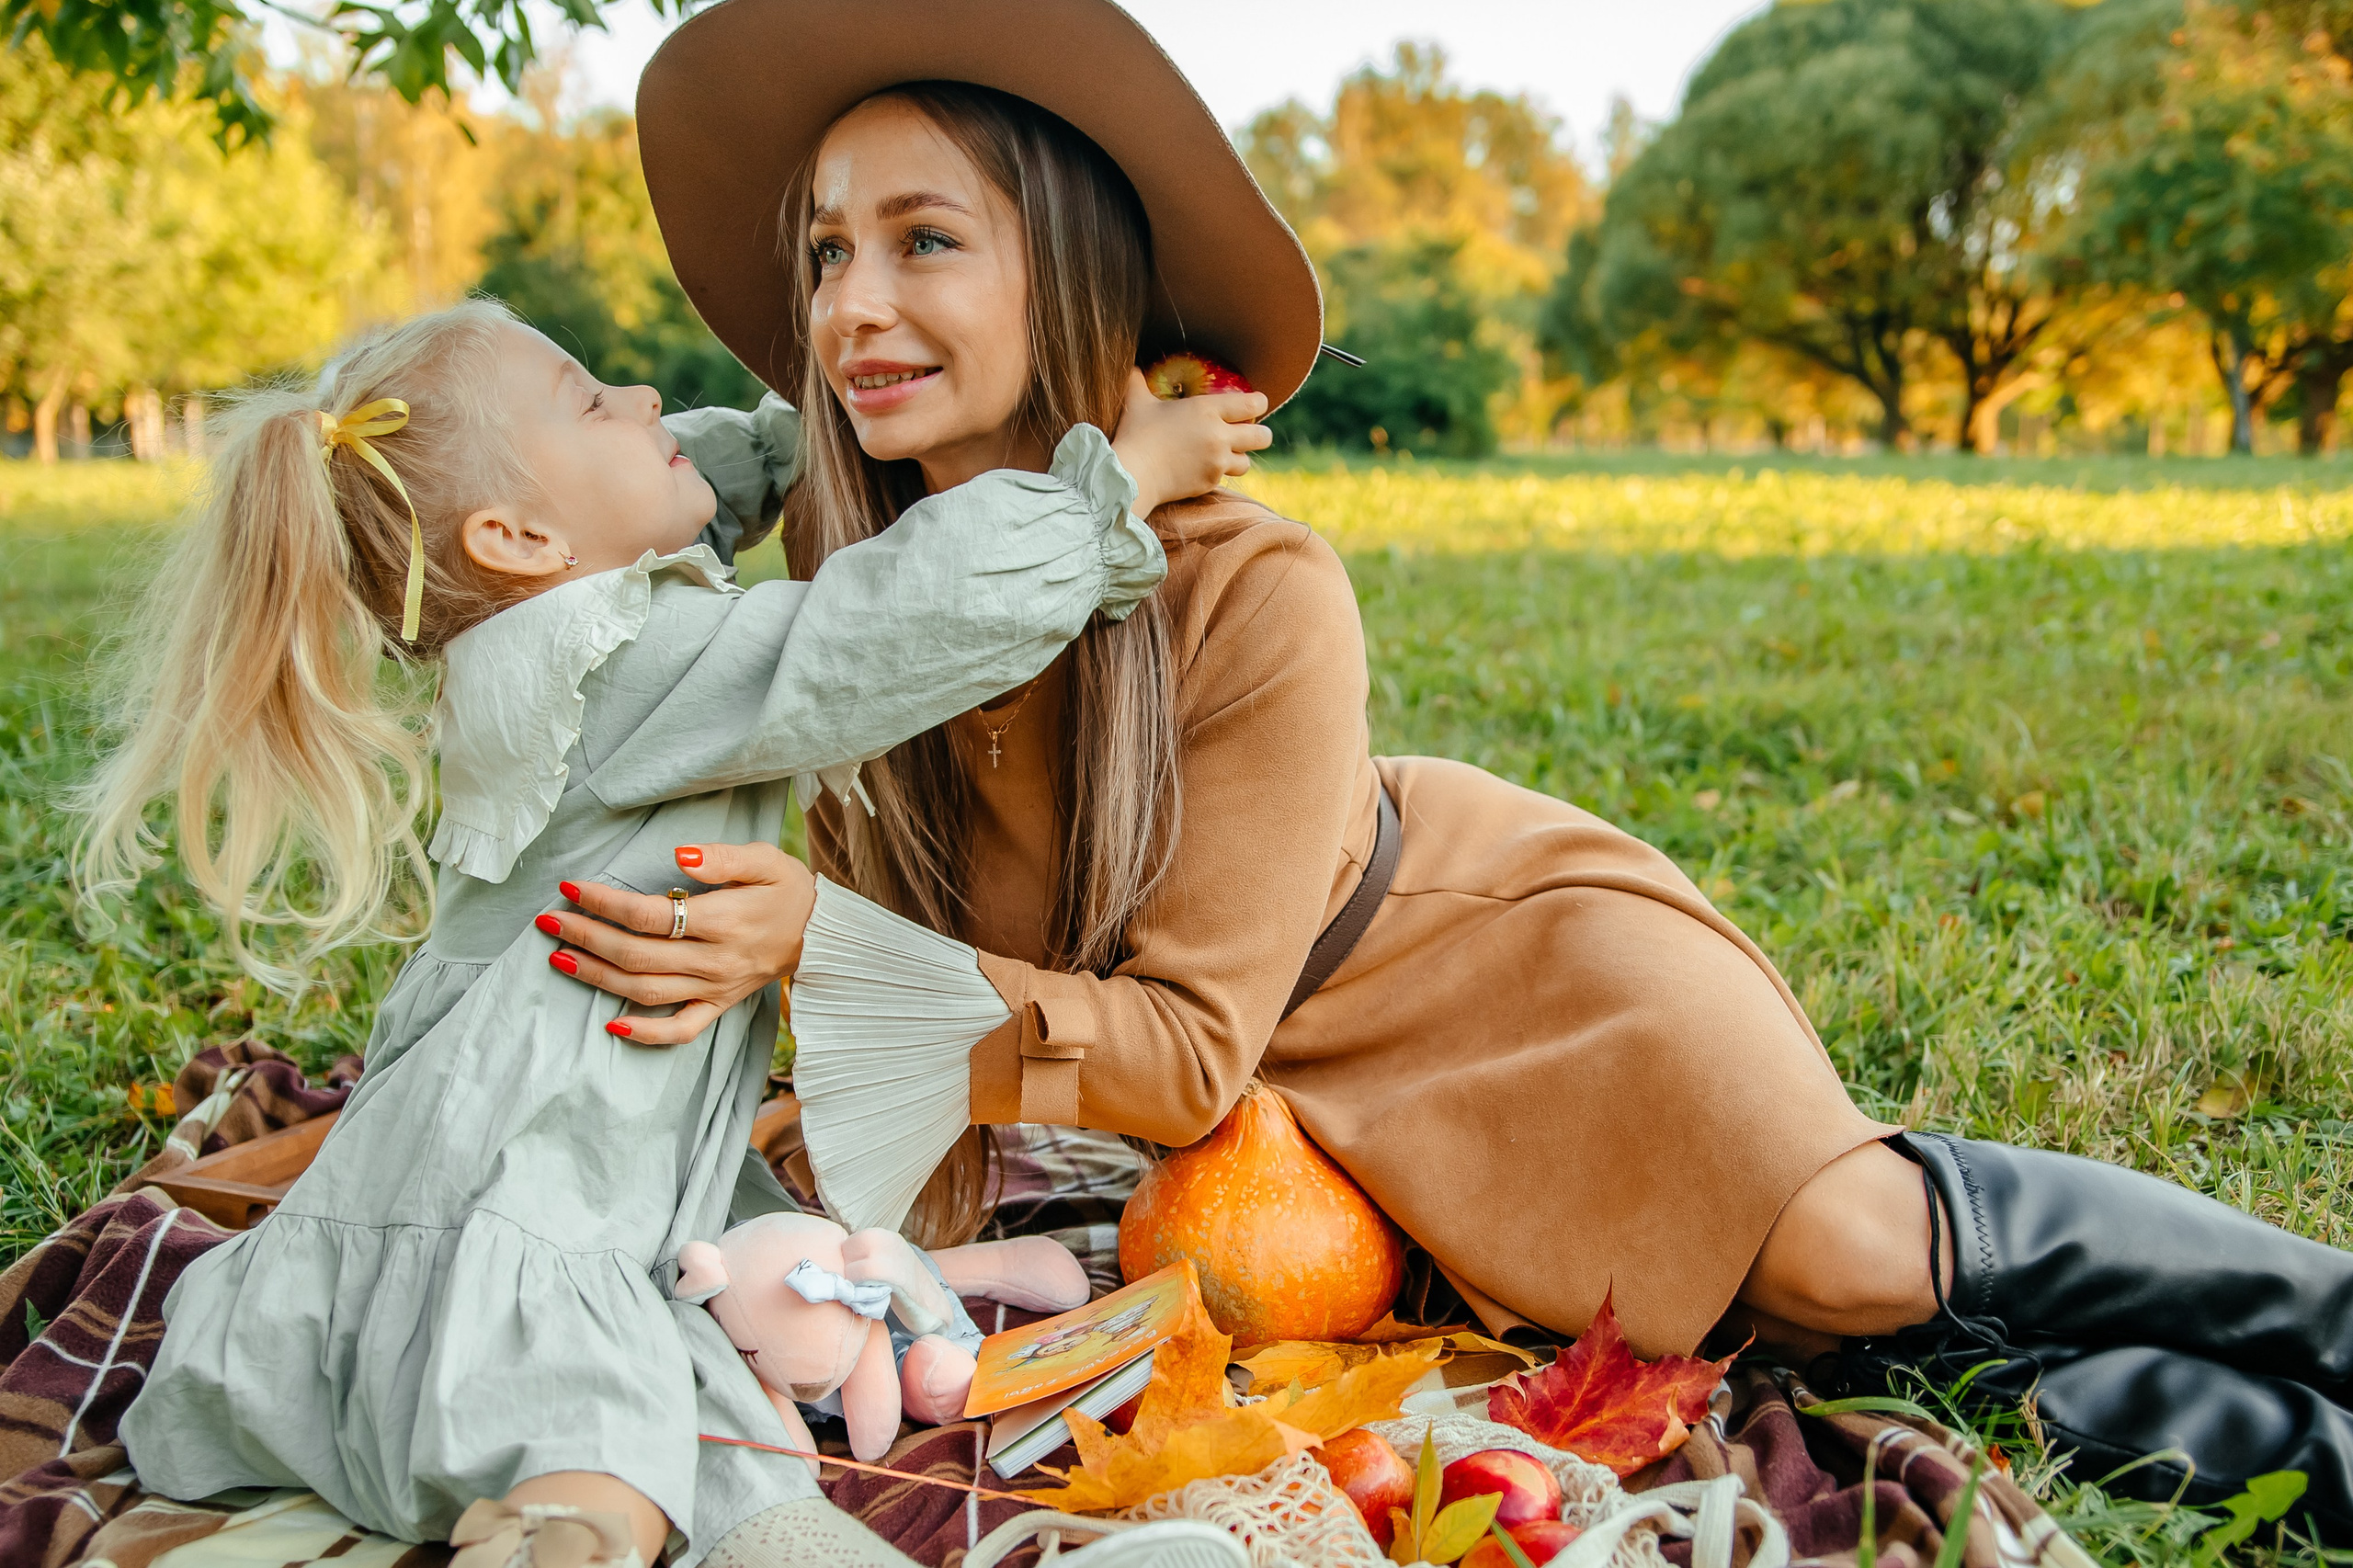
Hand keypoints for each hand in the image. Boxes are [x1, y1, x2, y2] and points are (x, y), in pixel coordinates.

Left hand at [539, 841, 815, 1046]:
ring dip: (598, 978)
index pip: (648, 915)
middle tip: (549, 921)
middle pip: (636, 955)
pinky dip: (645, 1034)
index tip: (570, 889)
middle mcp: (714, 959)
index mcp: (723, 921)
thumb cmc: (788, 888)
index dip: (604, 904)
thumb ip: (721, 857)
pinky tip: (611, 1025)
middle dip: (587, 937)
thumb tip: (679, 856)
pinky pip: (681, 1030)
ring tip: (561, 957)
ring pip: (646, 991)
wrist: (822, 932)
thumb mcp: (765, 859)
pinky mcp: (720, 1005)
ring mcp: (716, 987)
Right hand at [1112, 367, 1271, 514]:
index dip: (1260, 403)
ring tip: (1226, 453)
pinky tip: (1203, 468)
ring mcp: (1217, 462)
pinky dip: (1217, 473)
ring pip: (1246, 461)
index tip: (1257, 404)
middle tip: (1252, 433)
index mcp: (1207, 409)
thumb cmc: (1135, 434)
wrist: (1132, 474)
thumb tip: (1132, 366)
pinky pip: (1224, 478)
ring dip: (1239, 457)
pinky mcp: (1210, 483)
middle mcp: (1219, 436)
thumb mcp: (1137, 401)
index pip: (1252, 404)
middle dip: (1261, 434)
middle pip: (1262, 436)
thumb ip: (1138, 380)